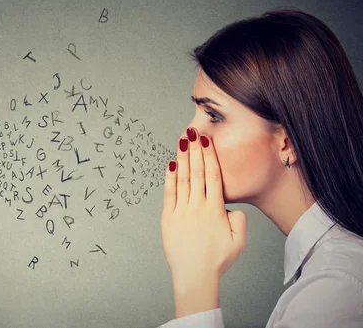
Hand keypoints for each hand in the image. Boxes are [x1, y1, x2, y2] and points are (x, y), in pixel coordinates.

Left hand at [161, 127, 246, 316]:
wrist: (195, 276)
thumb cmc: (217, 260)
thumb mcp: (238, 241)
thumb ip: (239, 220)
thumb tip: (231, 208)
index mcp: (215, 210)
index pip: (213, 176)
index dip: (209, 156)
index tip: (207, 141)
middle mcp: (197, 207)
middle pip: (197, 172)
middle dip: (195, 150)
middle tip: (193, 132)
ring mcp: (181, 212)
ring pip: (182, 180)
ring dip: (182, 159)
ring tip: (182, 141)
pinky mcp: (168, 219)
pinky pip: (168, 194)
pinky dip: (169, 178)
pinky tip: (170, 164)